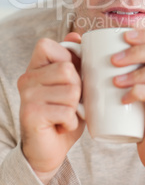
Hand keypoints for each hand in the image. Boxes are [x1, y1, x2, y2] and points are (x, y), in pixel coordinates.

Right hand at [17, 32, 84, 184]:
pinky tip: (62, 125)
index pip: (48, 45)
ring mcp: (27, 96)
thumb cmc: (63, 114)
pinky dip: (72, 121)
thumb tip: (75, 34)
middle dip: (78, 88)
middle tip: (70, 102)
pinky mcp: (31, 113)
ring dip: (76, 107)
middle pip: (67, 69)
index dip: (66, 58)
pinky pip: (67, 111)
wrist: (49, 150)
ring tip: (65, 114)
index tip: (69, 77)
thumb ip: (73, 60)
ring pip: (71, 91)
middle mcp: (26, 78)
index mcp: (35, 67)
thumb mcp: (72, 84)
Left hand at [112, 29, 144, 184]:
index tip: (124, 36)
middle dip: (138, 49)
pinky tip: (123, 99)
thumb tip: (97, 56)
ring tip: (115, 80)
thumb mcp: (140, 92)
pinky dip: (138, 91)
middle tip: (114, 60)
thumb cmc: (144, 119)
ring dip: (137, 70)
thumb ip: (129, 75)